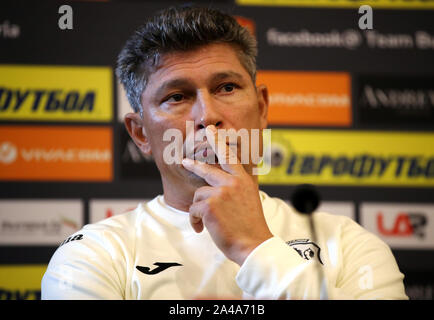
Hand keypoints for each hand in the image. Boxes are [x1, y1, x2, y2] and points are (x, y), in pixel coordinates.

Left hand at [181, 125, 273, 265]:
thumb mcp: (249, 198)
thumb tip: (221, 182)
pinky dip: (195, 221)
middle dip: (194, 165)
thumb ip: (237, 187)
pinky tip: (202, 228)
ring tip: (206, 222)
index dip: (219, 142)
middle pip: (206, 169)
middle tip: (185, 161)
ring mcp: (221, 192)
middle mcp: (232, 182)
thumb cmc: (250, 225)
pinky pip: (193, 209)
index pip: (229, 156)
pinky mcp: (210, 205)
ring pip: (198, 194)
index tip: (211, 130)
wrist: (253, 244)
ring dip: (198, 209)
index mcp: (243, 180)